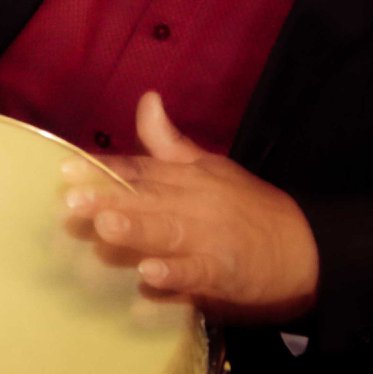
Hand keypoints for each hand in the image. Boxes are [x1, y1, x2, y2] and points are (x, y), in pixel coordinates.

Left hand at [62, 92, 319, 322]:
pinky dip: (176, 273)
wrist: (307, 246)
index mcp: (188, 177)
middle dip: (109, 197)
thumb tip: (146, 99)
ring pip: (167, 230)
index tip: (66, 169)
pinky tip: (151, 274)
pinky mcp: (225, 271)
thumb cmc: (249, 207)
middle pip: (147, 199)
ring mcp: (209, 237)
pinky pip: (198, 272)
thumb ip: (170, 142)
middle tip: (72, 199)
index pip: (141, 169)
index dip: (104, 169)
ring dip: (137, 228)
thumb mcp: (210, 166)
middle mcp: (194, 202)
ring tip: (104, 224)